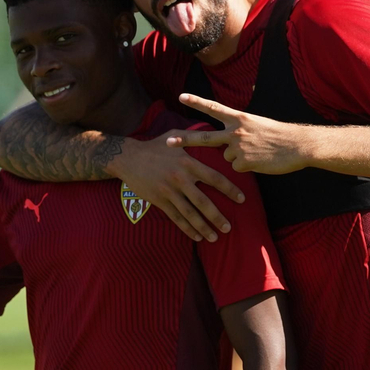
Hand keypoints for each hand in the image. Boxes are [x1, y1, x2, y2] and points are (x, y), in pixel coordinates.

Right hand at [109, 132, 245, 241]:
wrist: (128, 158)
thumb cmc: (154, 146)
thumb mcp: (175, 136)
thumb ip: (194, 136)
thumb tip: (214, 132)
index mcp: (188, 163)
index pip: (214, 178)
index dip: (229, 190)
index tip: (242, 199)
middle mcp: (180, 178)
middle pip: (203, 202)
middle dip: (217, 216)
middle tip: (228, 227)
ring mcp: (169, 191)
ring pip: (190, 214)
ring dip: (203, 227)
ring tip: (215, 237)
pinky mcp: (159, 201)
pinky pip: (176, 218)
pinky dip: (187, 229)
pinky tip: (197, 236)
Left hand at [169, 94, 309, 175]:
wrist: (297, 144)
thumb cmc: (279, 135)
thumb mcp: (256, 125)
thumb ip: (238, 131)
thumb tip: (225, 146)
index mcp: (239, 118)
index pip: (214, 108)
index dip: (197, 102)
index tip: (181, 96)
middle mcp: (235, 131)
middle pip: (204, 138)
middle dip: (184, 140)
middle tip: (167, 142)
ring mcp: (238, 147)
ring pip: (226, 157)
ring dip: (237, 158)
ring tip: (257, 152)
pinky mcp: (244, 162)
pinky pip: (236, 169)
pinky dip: (246, 167)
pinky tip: (259, 161)